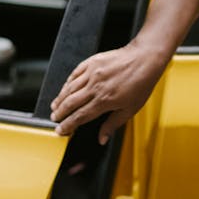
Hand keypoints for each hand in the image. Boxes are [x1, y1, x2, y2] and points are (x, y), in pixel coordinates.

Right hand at [49, 43, 167, 143]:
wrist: (144, 59)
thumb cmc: (140, 84)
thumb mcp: (130, 109)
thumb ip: (113, 124)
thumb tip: (102, 139)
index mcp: (104, 100)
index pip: (80, 116)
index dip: (68, 126)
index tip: (60, 131)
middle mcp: (95, 87)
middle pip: (70, 103)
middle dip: (60, 114)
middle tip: (54, 120)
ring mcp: (92, 73)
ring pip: (69, 89)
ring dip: (60, 99)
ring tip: (55, 107)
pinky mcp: (91, 62)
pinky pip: (74, 74)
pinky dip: (67, 83)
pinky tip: (64, 89)